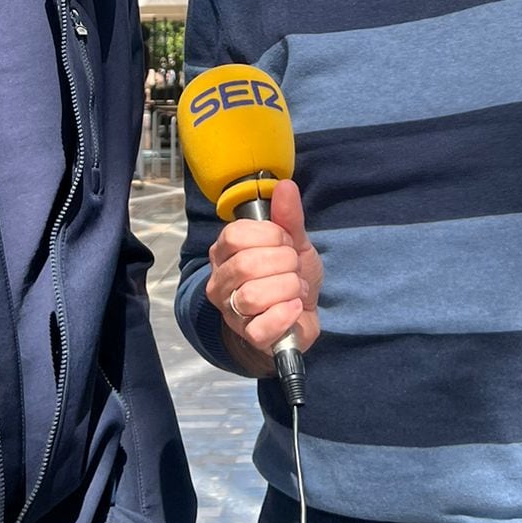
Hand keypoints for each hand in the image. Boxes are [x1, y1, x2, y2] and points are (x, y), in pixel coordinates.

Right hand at [208, 178, 321, 365]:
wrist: (301, 317)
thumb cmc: (290, 276)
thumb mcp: (294, 242)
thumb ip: (288, 217)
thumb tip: (284, 186)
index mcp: (225, 252)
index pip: (235, 236)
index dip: (270, 236)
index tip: (286, 243)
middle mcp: (220, 281)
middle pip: (245, 265)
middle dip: (283, 263)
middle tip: (293, 268)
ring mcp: (232, 311)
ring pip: (253, 295)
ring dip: (288, 288)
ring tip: (295, 289)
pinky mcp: (249, 336)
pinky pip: (263, 325)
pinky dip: (287, 313)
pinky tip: (295, 307)